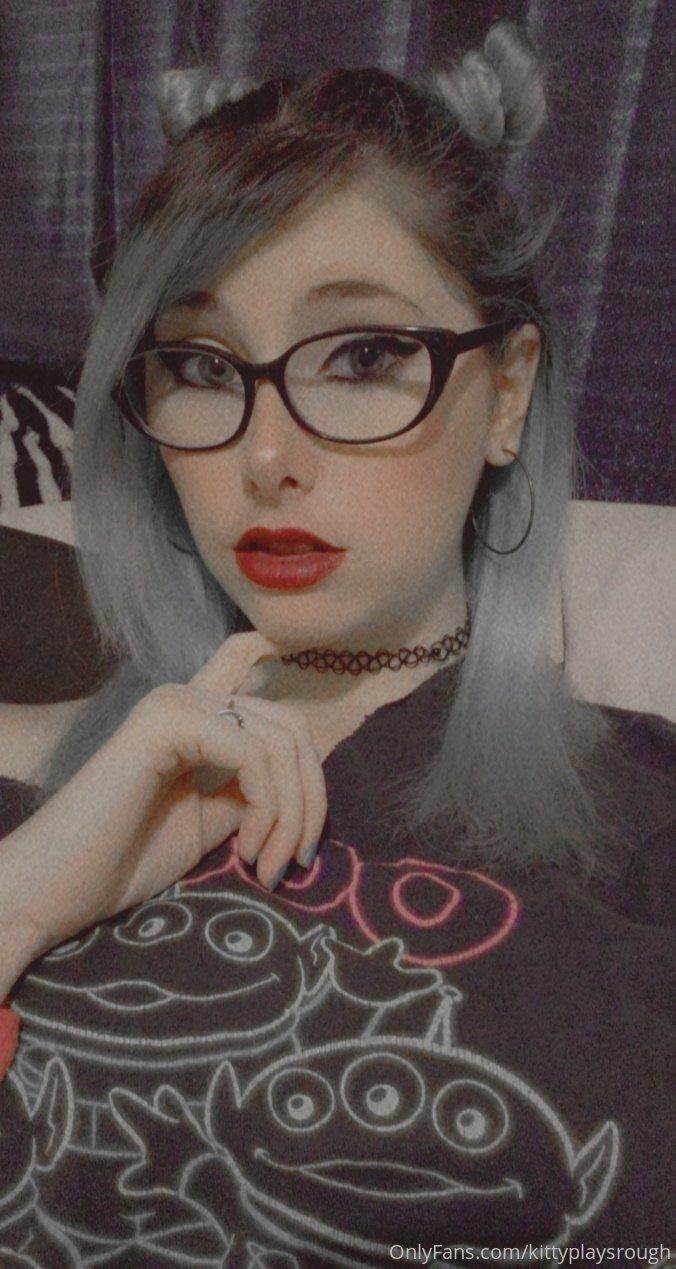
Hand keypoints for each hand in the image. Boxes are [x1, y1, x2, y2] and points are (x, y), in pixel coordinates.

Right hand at [0, 632, 327, 976]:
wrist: (52, 890)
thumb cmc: (120, 862)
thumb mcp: (209, 822)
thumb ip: (250, 793)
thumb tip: (307, 786)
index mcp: (196, 717)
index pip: (281, 719)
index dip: (309, 778)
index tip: (299, 850)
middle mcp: (187, 697)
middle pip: (293, 729)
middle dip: (311, 801)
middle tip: (294, 863)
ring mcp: (174, 704)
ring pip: (282, 741)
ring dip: (293, 814)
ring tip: (266, 867)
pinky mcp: (166, 724)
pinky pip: (253, 754)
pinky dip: (269, 808)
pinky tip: (247, 853)